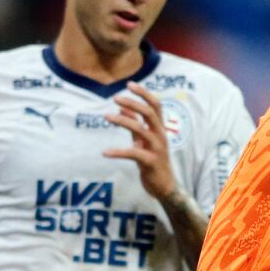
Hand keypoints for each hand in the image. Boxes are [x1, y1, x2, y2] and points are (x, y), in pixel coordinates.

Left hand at [104, 81, 177, 200]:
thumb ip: (134, 123)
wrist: (164, 186)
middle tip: (116, 97)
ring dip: (123, 121)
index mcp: (159, 129)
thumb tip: (122, 107)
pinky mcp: (150, 162)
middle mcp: (160, 136)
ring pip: (141, 130)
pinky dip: (118, 152)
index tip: (130, 84)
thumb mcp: (143, 140)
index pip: (155, 105)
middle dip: (133, 103)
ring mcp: (157, 149)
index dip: (144, 93)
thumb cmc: (153, 161)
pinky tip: (105, 152)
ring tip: (106, 117)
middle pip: (150, 113)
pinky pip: (133, 153)